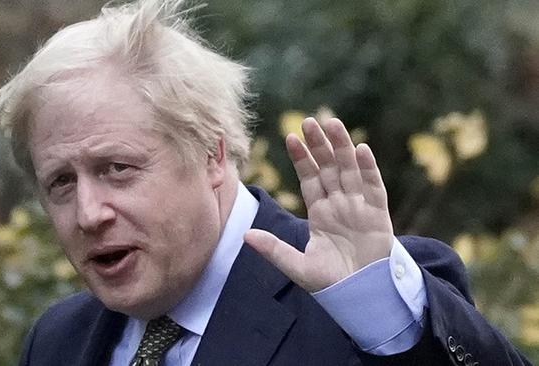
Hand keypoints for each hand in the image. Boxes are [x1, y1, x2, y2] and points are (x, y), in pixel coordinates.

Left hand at [244, 117, 393, 291]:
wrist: (362, 297)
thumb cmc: (331, 282)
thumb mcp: (298, 266)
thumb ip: (274, 249)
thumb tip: (245, 235)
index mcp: (320, 213)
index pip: (309, 178)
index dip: (301, 158)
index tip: (290, 138)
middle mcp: (339, 204)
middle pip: (328, 168)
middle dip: (319, 145)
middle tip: (309, 121)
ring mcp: (359, 206)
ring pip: (350, 170)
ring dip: (342, 147)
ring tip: (332, 123)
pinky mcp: (378, 214)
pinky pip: (373, 187)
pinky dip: (368, 169)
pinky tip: (361, 150)